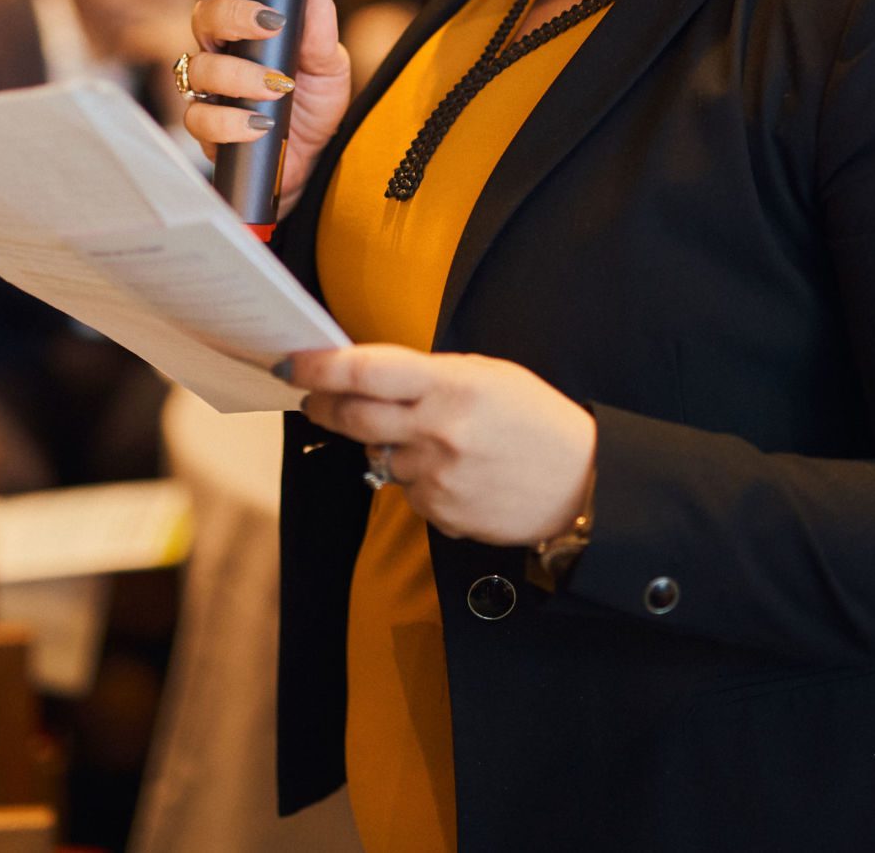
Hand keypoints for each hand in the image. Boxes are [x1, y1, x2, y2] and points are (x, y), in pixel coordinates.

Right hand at [182, 0, 350, 203]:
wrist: (312, 161)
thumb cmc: (314, 106)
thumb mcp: (330, 68)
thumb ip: (320, 33)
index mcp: (249, 27)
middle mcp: (223, 51)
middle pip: (204, 17)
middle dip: (233, 17)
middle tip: (269, 27)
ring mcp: (210, 88)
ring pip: (198, 67)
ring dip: (238, 75)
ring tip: (275, 89)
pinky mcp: (207, 127)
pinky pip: (199, 117)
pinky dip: (230, 121)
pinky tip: (259, 125)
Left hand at [288, 345, 595, 545]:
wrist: (583, 485)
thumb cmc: (537, 422)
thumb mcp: (490, 376)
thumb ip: (430, 375)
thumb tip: (372, 377)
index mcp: (451, 385)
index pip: (366, 371)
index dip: (320, 366)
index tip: (292, 362)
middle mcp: (438, 430)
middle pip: (352, 417)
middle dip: (323, 404)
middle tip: (314, 396)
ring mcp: (436, 476)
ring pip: (377, 456)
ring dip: (382, 444)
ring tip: (424, 437)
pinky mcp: (439, 512)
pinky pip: (406, 490)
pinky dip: (416, 478)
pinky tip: (453, 471)